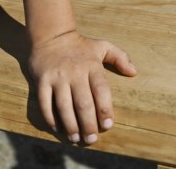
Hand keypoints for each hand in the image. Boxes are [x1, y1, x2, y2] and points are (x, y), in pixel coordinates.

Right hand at [29, 30, 137, 144]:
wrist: (51, 35)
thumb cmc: (80, 46)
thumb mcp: (102, 46)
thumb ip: (120, 58)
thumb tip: (134, 72)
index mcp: (92, 66)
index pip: (101, 90)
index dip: (105, 110)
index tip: (107, 126)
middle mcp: (75, 73)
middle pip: (83, 103)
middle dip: (88, 124)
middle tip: (91, 139)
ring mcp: (57, 78)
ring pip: (64, 106)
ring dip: (70, 125)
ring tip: (75, 138)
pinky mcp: (42, 81)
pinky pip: (45, 103)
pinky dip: (50, 118)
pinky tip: (57, 128)